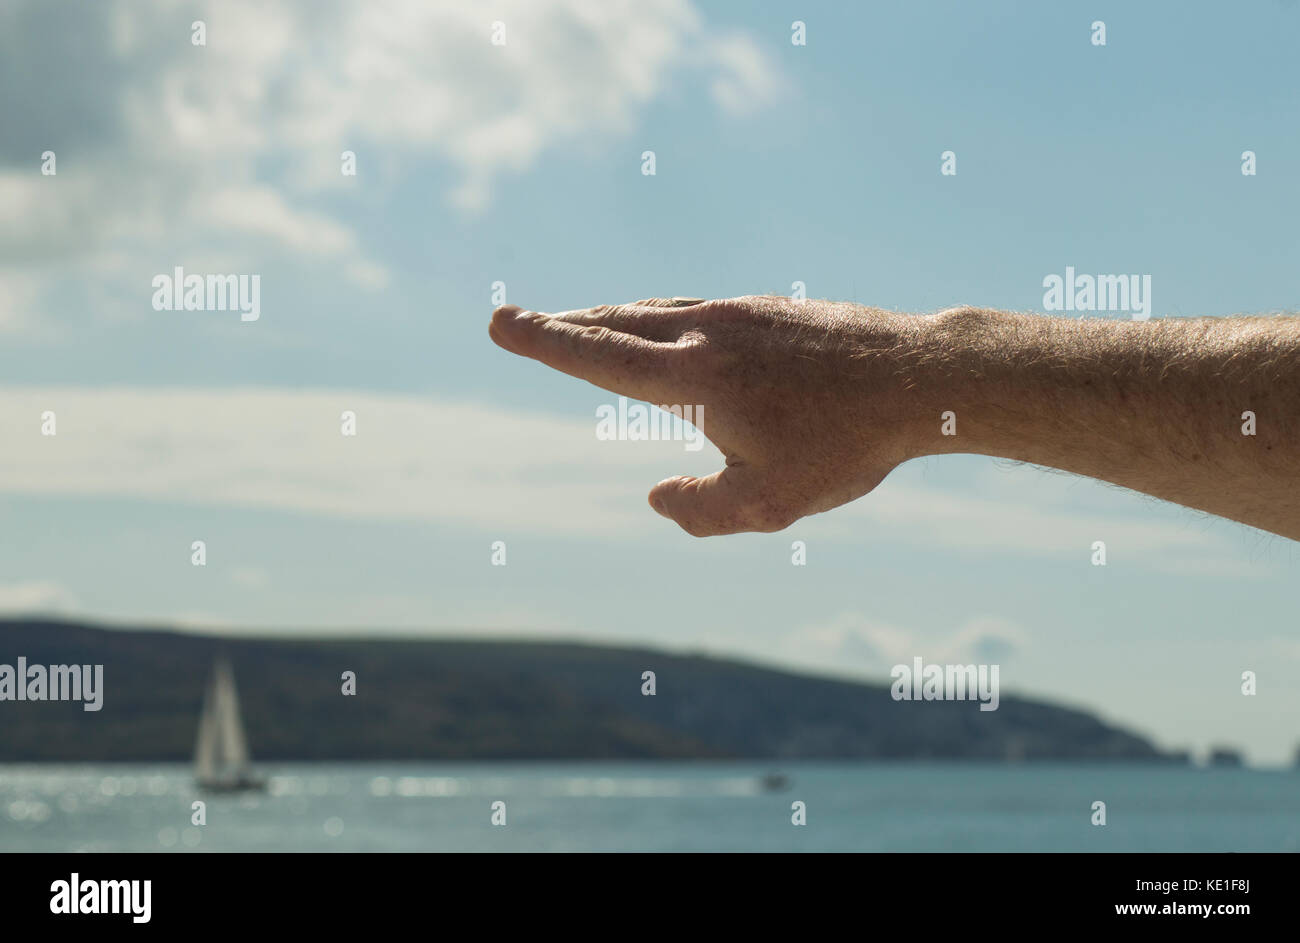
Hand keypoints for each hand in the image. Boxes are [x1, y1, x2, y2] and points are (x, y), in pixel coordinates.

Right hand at [489, 295, 932, 536]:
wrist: (921, 377)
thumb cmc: (847, 445)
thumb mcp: (770, 503)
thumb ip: (701, 512)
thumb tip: (656, 499)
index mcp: (694, 377)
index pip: (599, 357)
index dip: (544, 342)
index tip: (500, 321)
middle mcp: (707, 332)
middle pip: (617, 323)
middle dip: (565, 325)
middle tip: (524, 321)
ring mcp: (739, 312)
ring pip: (656, 310)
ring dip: (612, 318)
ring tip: (587, 323)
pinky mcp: (769, 308)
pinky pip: (693, 309)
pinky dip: (659, 318)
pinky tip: (669, 329)